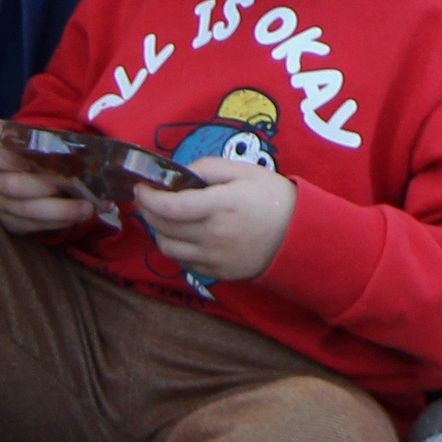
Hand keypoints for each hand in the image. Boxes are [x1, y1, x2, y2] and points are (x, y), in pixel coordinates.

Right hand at [0, 126, 94, 237]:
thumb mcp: (36, 141)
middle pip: (13, 186)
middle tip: (73, 183)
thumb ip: (49, 141)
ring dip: (60, 210)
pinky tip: (77, 216)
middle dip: (46, 186)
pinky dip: (58, 222)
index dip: (22, 157)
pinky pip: (34, 226)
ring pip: (26, 211)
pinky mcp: (10, 223)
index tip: (49, 156)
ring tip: (86, 207)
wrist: (24, 175)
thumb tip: (78, 143)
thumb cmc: (34, 154)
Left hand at [133, 155, 297, 281]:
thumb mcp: (244, 171)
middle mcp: (212, 235)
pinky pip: (185, 263)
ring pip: (168, 248)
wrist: (300, 236)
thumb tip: (180, 173)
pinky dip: (177, 248)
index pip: (168, 207)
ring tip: (164, 218)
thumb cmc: (273, 198)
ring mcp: (214, 258)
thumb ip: (208, 168)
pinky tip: (185, 235)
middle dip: (148, 211)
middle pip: (162, 227)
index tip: (140, 187)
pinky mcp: (218, 273)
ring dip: (159, 231)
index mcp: (219, 206)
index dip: (147, 197)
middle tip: (148, 198)